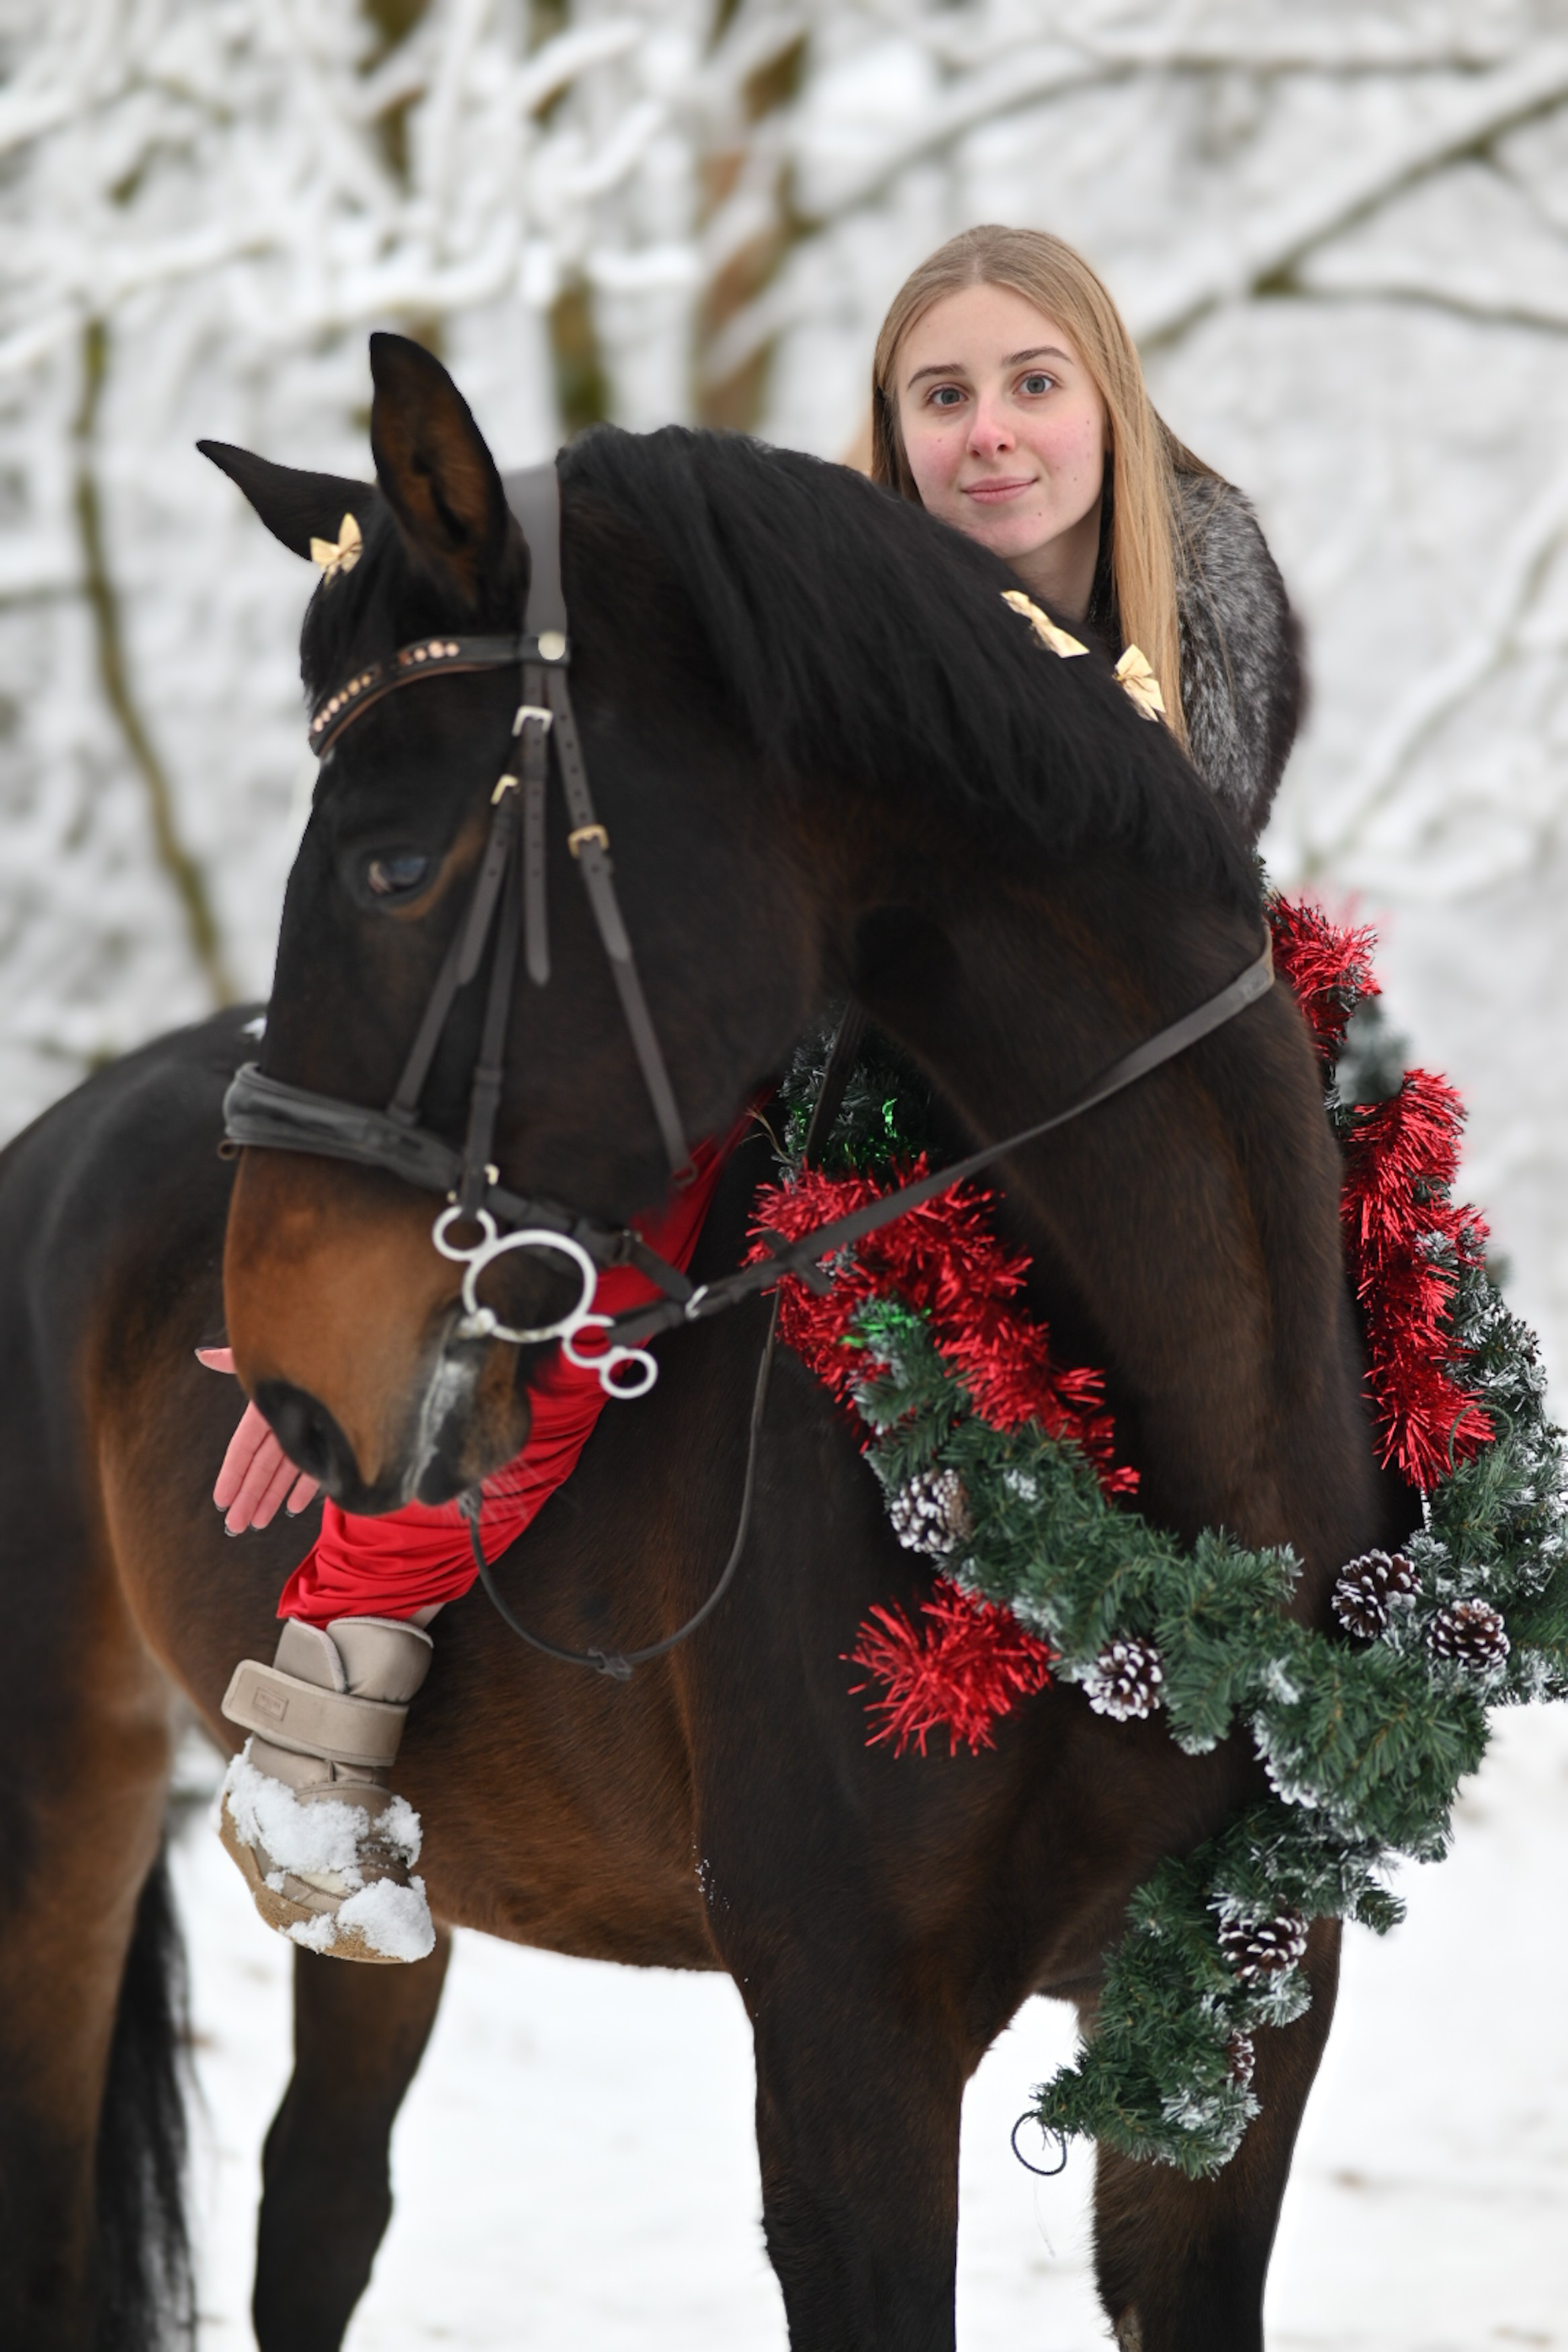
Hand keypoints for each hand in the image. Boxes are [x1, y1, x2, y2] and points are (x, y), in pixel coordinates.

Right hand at [197, 1347, 319, 1533]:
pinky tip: (291, 1508)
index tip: (220, 1500)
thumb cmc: (310, 1349)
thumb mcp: (272, 1360)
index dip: (232, 1474)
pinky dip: (304, 1488)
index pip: (243, 1448)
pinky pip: (317, 1469)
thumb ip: (233, 1360)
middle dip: (248, 1498)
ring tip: (257, 1524)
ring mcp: (311, 1433)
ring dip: (271, 1499)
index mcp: (268, 1408)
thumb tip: (201, 1354)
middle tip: (234, 1528)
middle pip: (262, 1468)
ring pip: (286, 1473)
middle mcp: (287, 1423)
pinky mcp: (335, 1441)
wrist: (363, 1354)